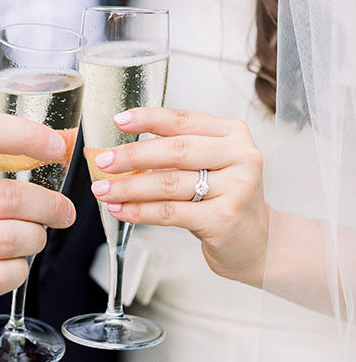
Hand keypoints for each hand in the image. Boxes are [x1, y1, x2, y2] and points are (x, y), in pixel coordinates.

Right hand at [0, 113, 74, 326]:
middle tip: (62, 210)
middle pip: (6, 197)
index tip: (55, 146)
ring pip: (9, 240)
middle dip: (48, 205)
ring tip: (35, 236)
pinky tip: (13, 262)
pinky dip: (18, 270)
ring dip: (36, 238)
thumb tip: (41, 154)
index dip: (26, 135)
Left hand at [89, 108, 269, 287]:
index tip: (120, 120)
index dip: (149, 118)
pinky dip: (140, 211)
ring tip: (104, 190)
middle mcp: (240, 157)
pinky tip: (121, 209)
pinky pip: (171, 212)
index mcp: (233, 134)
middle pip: (176, 150)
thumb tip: (121, 151)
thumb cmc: (226, 198)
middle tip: (104, 160)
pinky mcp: (224, 220)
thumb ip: (176, 152)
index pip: (184, 120)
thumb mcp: (209, 165)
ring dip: (130, 186)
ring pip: (169, 183)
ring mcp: (236, 189)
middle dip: (133, 155)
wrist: (258, 243)